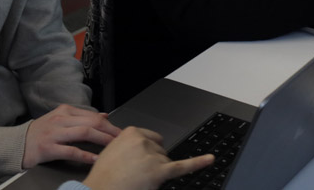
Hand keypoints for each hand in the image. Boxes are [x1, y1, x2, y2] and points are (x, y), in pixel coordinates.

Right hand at [22, 105, 121, 168]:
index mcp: (65, 111)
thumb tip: (104, 115)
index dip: (109, 124)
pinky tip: (96, 159)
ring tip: (114, 147)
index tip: (121, 132)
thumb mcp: (60, 120)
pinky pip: (71, 150)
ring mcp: (54, 133)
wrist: (16, 145)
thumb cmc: (40, 134)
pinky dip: (86, 155)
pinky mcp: (49, 148)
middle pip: (92, 122)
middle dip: (110, 131)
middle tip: (123, 139)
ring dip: (102, 140)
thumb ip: (81, 118)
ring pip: (84, 133)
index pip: (93, 115)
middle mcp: (61, 119)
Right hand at [83, 127, 213, 189]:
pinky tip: (209, 159)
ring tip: (138, 180)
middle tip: (135, 174)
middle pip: (160, 151)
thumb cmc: (104, 178)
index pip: (152, 139)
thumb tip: (141, 147)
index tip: (140, 161)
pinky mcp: (160, 171)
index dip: (147, 153)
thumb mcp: (112, 151)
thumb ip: (129, 145)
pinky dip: (198, 162)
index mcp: (131, 132)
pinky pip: (183, 166)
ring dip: (157, 172)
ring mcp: (152, 155)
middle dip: (152, 163)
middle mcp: (143, 141)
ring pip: (166, 162)